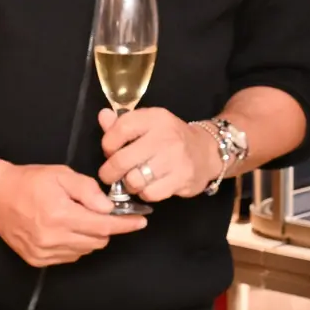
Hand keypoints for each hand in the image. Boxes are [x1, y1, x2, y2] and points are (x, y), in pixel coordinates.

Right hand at [0, 161, 146, 266]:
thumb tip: (108, 208)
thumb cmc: (29, 181)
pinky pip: (70, 257)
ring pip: (85, 250)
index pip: (104, 226)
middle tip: (101, 212)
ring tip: (79, 217)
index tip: (141, 221)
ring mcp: (44, 252)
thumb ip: (87, 190)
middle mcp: (53, 239)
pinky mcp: (37, 260)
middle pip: (98, 241)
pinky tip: (67, 229)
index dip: (126, 225)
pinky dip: (75, 244)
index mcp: (60, 216)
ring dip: (91, 236)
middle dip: (106, 227)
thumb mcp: (61, 175)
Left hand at [97, 106, 212, 202]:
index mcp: (155, 118)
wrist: (207, 151)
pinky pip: (150, 193)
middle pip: (122, 160)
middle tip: (110, 175)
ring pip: (134, 180)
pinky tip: (149, 186)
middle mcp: (166, 136)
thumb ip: (123, 123)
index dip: (108, 144)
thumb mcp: (149, 124)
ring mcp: (175, 159)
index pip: (121, 128)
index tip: (109, 151)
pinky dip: (145, 193)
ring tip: (133, 180)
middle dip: (109, 172)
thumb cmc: (171, 138)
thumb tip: (103, 116)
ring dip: (129, 184)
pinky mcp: (182, 179)